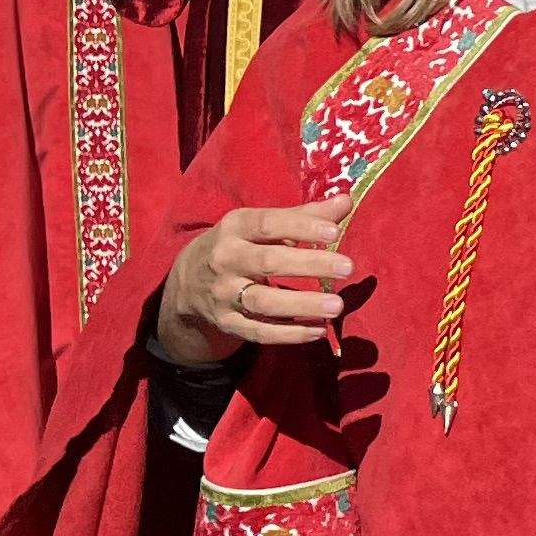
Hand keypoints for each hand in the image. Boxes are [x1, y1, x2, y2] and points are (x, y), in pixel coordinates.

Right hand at [156, 197, 354, 363]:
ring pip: (263, 301)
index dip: (301, 227)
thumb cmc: (239, 244)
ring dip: (302, 305)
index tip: (335, 233)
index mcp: (234, 228)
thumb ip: (304, 216)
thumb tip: (346, 201)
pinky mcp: (227, 322)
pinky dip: (289, 334)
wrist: (187, 281)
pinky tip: (318, 331)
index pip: (268, 224)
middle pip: (268, 262)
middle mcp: (225, 259)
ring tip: (338, 306)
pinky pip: (259, 331)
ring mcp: (224, 294)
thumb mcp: (261, 225)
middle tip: (348, 267)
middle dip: (309, 264)